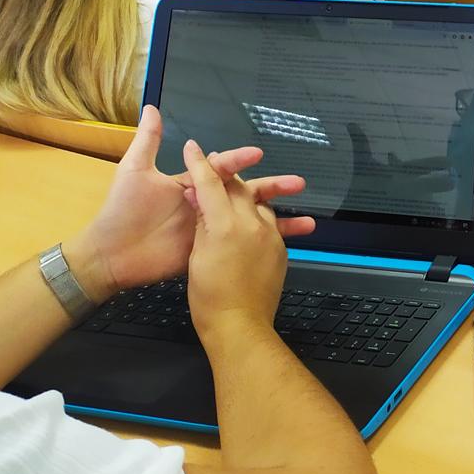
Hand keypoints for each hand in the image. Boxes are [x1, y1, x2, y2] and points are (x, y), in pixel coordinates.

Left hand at [63, 106, 311, 303]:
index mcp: (192, 184)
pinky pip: (240, 245)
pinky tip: (284, 245)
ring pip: (250, 220)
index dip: (239, 160)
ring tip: (307, 220)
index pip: (223, 168)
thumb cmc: (122, 211)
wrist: (110, 255)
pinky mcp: (209, 251)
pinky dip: (263, 244)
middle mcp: (206, 204)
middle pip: (246, 194)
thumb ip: (148, 141)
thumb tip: (152, 106)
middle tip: (298, 183)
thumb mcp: (134, 171)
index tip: (258, 153)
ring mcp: (209, 229)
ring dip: (279, 219)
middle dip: (273, 187)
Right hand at [184, 139, 294, 341]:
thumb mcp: (195, 257)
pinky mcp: (280, 250)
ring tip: (240, 192)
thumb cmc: (208, 297)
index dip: (200, 164)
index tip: (193, 148)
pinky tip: (253, 221)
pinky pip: (271, 224)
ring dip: (249, 196)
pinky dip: (260, 218)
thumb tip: (201, 199)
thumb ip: (201, 224)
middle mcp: (251, 224)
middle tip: (216, 166)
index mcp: (224, 225)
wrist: (240, 325)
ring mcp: (270, 236)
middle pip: (240, 189)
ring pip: (259, 204)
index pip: (210, 184)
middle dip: (227, 175)